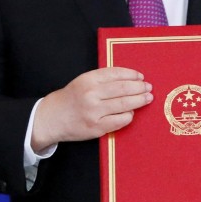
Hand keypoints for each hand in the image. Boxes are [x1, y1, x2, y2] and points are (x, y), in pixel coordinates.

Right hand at [31, 67, 151, 150]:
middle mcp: (91, 94)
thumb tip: (131, 79)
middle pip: (124, 89)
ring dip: (140, 100)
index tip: (141, 77)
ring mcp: (94, 112)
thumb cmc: (72, 98)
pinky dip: (129, 115)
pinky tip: (131, 113)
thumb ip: (104, 79)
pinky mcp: (96, 127)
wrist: (52, 118)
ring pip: (125, 104)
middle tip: (148, 87)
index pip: (116, 74)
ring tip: (147, 98)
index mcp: (88, 80)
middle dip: (140, 87)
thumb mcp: (83, 81)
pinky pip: (120, 120)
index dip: (132, 75)